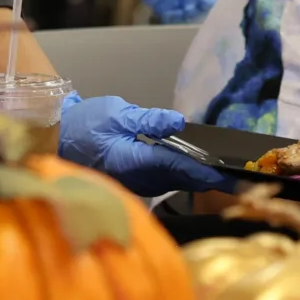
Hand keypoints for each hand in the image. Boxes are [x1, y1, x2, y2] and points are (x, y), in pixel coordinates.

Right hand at [58, 94, 236, 196]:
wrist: (58, 140)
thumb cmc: (84, 125)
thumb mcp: (116, 115)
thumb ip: (149, 120)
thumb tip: (177, 122)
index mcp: (134, 162)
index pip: (177, 168)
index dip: (206, 172)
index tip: (230, 176)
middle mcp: (138, 179)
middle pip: (182, 179)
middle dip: (210, 177)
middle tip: (242, 175)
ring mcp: (137, 184)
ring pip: (176, 181)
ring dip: (200, 177)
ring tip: (228, 171)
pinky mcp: (137, 183)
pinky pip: (166, 180)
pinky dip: (184, 174)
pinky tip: (200, 167)